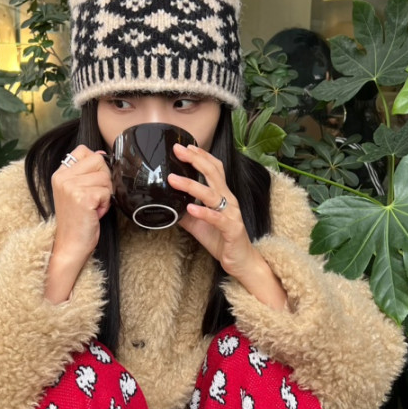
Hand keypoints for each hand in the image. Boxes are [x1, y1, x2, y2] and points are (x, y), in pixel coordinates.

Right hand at [46, 146, 111, 302]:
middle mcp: (62, 177)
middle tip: (94, 198)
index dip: (95, 165)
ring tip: (93, 207)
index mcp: (59, 173)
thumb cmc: (77, 220)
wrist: (71, 245)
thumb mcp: (77, 191)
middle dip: (104, 181)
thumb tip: (101, 153)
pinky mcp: (82, 197)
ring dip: (106, 194)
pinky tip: (95, 213)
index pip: (84, 150)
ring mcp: (71, 187)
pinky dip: (106, 204)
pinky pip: (107, 192)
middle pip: (99, 162)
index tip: (91, 183)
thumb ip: (86, 172)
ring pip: (106, 177)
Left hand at [168, 144, 285, 308]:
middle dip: (195, 161)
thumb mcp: (199, 224)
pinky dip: (204, 213)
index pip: (214, 169)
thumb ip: (185, 212)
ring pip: (212, 194)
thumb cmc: (221, 240)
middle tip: (178, 151)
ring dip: (191, 186)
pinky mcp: (232, 229)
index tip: (185, 147)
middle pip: (213, 174)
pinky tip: (191, 208)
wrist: (241, 261)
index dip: (201, 156)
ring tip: (174, 179)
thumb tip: (166, 204)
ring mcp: (231, 214)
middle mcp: (228, 201)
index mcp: (222, 196)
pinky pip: (217, 219)